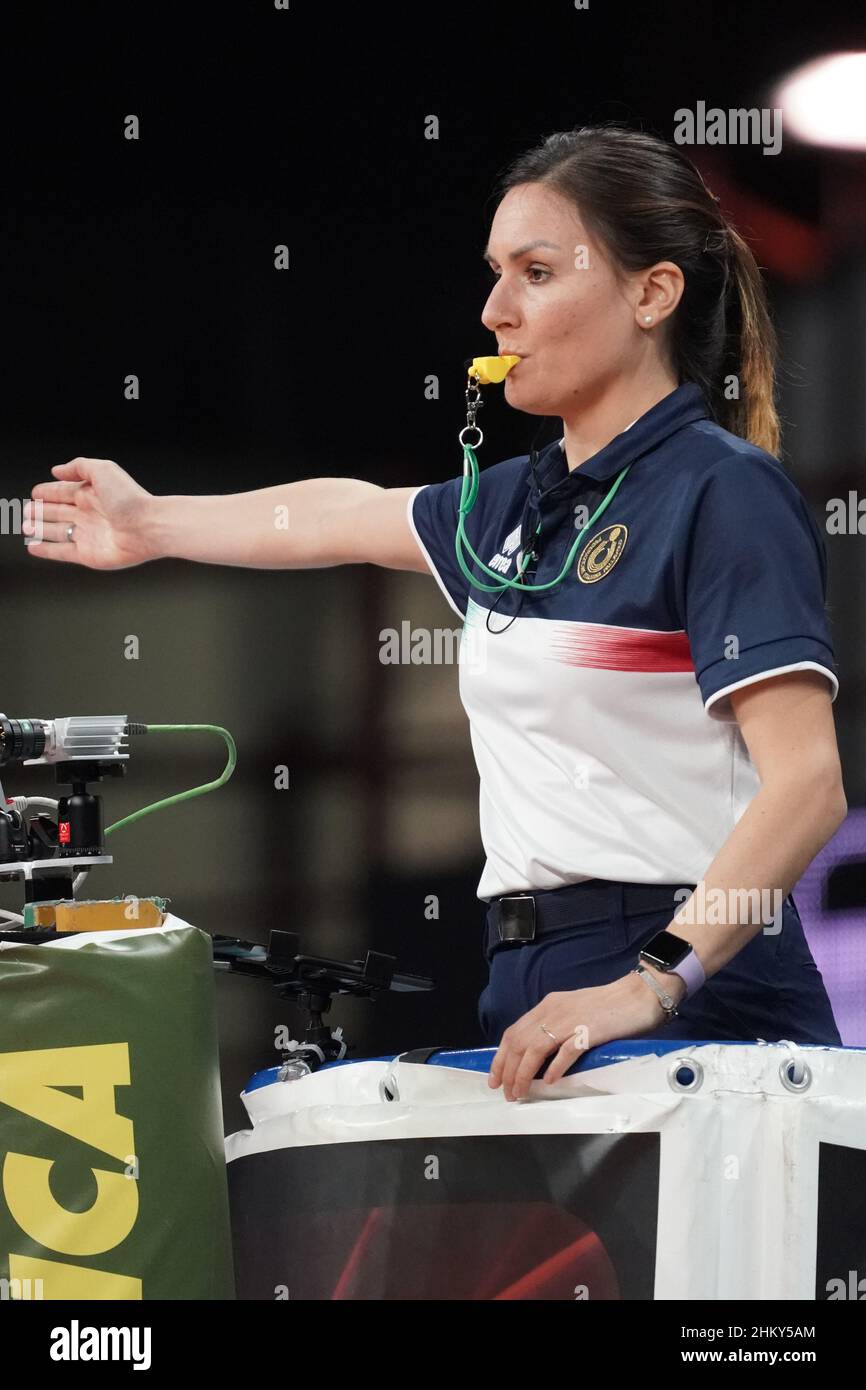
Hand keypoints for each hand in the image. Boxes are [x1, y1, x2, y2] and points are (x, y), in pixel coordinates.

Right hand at [24, 457, 158, 569]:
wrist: (147, 527)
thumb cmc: (129, 498)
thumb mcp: (103, 470)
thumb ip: (78, 467)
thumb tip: (56, 470)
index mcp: (91, 494)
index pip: (64, 492)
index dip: (48, 492)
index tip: (35, 492)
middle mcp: (89, 514)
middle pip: (58, 512)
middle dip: (41, 511)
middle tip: (26, 511)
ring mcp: (88, 535)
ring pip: (57, 532)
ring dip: (40, 529)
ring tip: (26, 527)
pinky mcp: (88, 554)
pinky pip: (62, 552)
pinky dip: (47, 550)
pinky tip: (33, 547)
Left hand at [487, 968, 685, 1100]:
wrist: (641, 994)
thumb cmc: (609, 1006)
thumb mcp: (572, 1011)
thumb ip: (555, 1027)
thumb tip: (537, 1056)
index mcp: (548, 1005)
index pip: (513, 1033)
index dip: (500, 1057)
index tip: (495, 1078)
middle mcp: (553, 1011)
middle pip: (519, 1043)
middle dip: (508, 1071)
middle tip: (506, 1093)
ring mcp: (570, 1020)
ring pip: (535, 1049)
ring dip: (524, 1074)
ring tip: (520, 1093)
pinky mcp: (589, 1031)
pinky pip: (566, 1051)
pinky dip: (554, 1067)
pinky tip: (549, 1082)